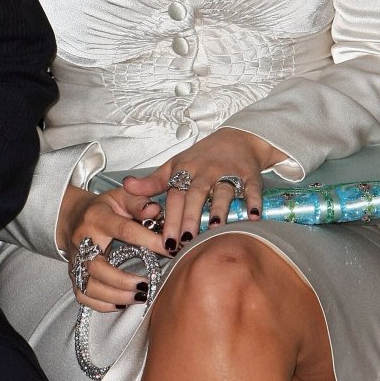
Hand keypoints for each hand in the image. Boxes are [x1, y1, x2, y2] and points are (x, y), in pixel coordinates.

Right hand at [59, 183, 165, 312]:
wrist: (73, 215)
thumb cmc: (104, 207)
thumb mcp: (121, 196)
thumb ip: (139, 202)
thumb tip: (156, 211)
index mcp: (97, 217)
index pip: (124, 231)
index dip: (150, 241)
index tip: (171, 249)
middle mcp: (82, 240)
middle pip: (97, 266)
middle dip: (124, 280)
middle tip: (148, 285)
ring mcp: (75, 260)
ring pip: (89, 286)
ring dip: (116, 296)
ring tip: (140, 296)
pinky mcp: (73, 274)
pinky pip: (83, 296)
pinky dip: (103, 304)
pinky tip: (122, 303)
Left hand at [122, 128, 285, 251]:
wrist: (236, 138)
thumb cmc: (201, 157)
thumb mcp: (174, 166)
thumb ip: (152, 181)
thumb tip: (126, 186)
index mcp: (185, 171)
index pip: (174, 196)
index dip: (169, 218)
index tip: (165, 241)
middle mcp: (205, 172)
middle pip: (195, 195)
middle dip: (190, 218)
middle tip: (185, 242)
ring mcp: (228, 172)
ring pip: (222, 191)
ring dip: (219, 209)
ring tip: (215, 229)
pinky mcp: (249, 174)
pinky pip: (252, 188)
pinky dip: (253, 201)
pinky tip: (253, 217)